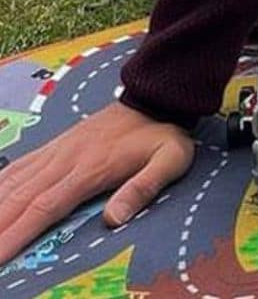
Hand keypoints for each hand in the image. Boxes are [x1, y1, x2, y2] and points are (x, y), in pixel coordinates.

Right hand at [0, 102, 194, 264]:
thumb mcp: (169, 159)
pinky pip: (19, 166)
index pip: (45, 207)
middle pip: (21, 198)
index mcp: (90, 168)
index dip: (18, 234)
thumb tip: (114, 219)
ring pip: (14, 183)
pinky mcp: (55, 146)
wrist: (155, 97)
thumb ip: (144, 187)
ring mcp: (57, 151)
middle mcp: (65, 159)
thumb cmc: (162, 134)